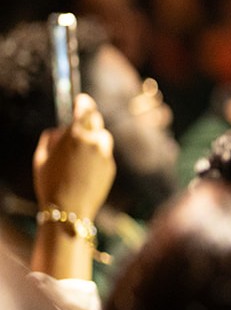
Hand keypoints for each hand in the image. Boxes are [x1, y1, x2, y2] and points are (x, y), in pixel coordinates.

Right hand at [34, 93, 114, 217]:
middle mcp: (94, 142)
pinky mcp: (111, 167)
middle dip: (89, 120)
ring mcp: (105, 155)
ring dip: (95, 138)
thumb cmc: (50, 183)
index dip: (83, 103)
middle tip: (81, 124)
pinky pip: (104, 154)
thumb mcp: (41, 157)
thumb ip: (52, 139)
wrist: (69, 209)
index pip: (84, 110)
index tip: (82, 99)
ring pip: (103, 138)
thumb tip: (60, 130)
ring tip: (80, 151)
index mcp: (75, 136)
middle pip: (96, 121)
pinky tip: (85, 168)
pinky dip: (97, 155)